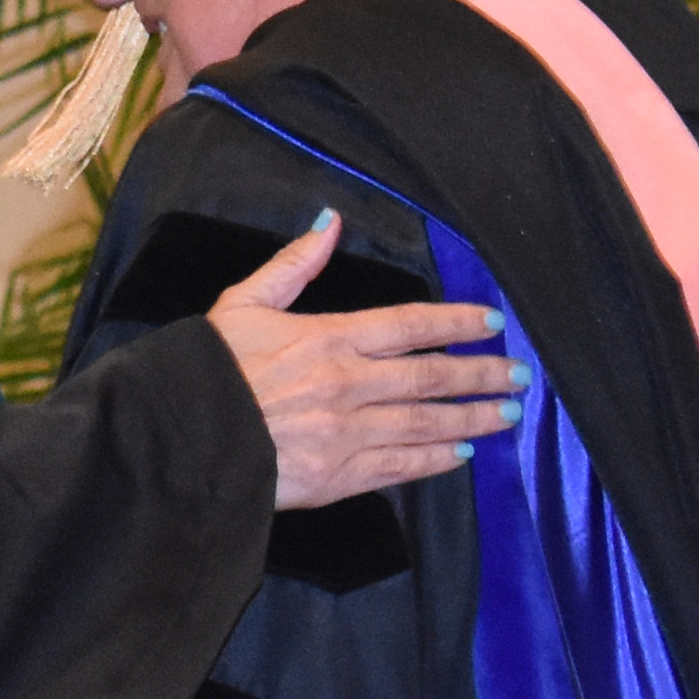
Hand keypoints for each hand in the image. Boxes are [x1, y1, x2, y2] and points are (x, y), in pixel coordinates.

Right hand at [208, 210, 521, 507]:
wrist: (178, 441)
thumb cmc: (205, 371)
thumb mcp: (241, 305)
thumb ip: (292, 265)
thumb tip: (330, 221)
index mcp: (328, 338)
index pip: (410, 325)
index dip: (457, 323)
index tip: (492, 324)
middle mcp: (348, 385)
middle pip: (431, 377)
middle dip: (482, 374)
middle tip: (520, 375)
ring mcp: (347, 434)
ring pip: (427, 423)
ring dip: (473, 418)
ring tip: (506, 415)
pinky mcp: (337, 477)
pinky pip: (400, 467)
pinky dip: (435, 461)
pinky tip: (459, 454)